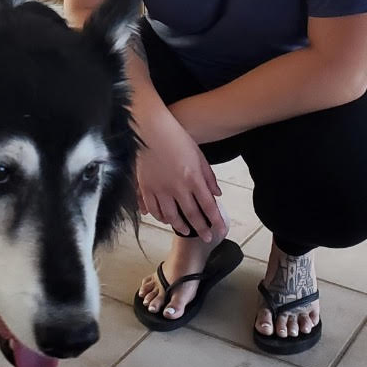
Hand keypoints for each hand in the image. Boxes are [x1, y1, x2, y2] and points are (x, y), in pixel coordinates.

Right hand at [135, 122, 224, 242]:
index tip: (220, 230)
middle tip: (207, 237)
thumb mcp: (198, 155)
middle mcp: (177, 187)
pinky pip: (153, 207)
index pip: (208, 205)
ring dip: (180, 225)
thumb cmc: (176, 138)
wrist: (150, 129)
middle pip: (191, 214)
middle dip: (201, 228)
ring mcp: (160, 188)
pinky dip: (159, 216)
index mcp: (193, 178)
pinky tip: (165, 219)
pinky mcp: (145, 186)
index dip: (215, 220)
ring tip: (186, 230)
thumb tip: (216, 194)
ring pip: (171, 215)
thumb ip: (208, 177)